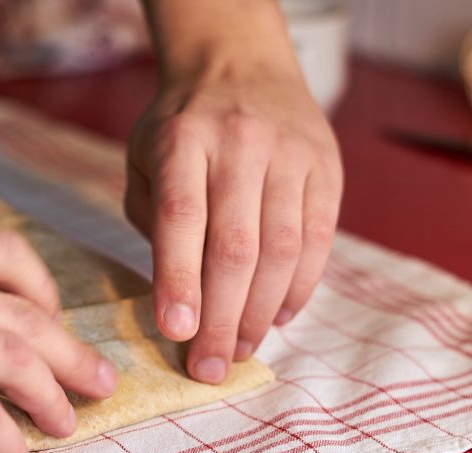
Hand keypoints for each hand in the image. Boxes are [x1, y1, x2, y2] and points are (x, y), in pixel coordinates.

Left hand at [125, 18, 342, 383]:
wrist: (242, 64)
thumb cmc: (182, 128)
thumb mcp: (144, 158)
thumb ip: (153, 221)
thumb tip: (180, 298)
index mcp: (184, 140)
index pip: (182, 217)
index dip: (178, 279)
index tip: (176, 333)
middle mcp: (241, 144)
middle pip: (236, 246)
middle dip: (222, 317)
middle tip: (210, 368)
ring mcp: (292, 156)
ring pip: (282, 250)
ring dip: (260, 313)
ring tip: (241, 351)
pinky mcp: (326, 170)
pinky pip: (318, 241)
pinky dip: (299, 289)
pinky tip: (276, 317)